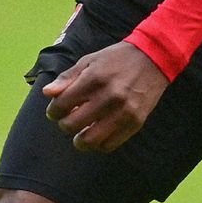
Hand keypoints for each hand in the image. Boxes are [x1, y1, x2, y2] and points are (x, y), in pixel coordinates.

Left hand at [43, 42, 168, 152]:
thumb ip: (67, 78)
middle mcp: (108, 97)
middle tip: (67, 121)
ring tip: (79, 134)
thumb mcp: (89, 60)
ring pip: (91, 140)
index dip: (53, 111)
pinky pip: (111, 144)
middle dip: (64, 124)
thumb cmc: (117, 58)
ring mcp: (123, 112)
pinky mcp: (135, 122)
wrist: (154, 58)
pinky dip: (99, 144)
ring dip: (79, 140)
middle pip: (73, 124)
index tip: (55, 111)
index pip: (62, 105)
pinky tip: (97, 135)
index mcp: (93, 79)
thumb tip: (47, 93)